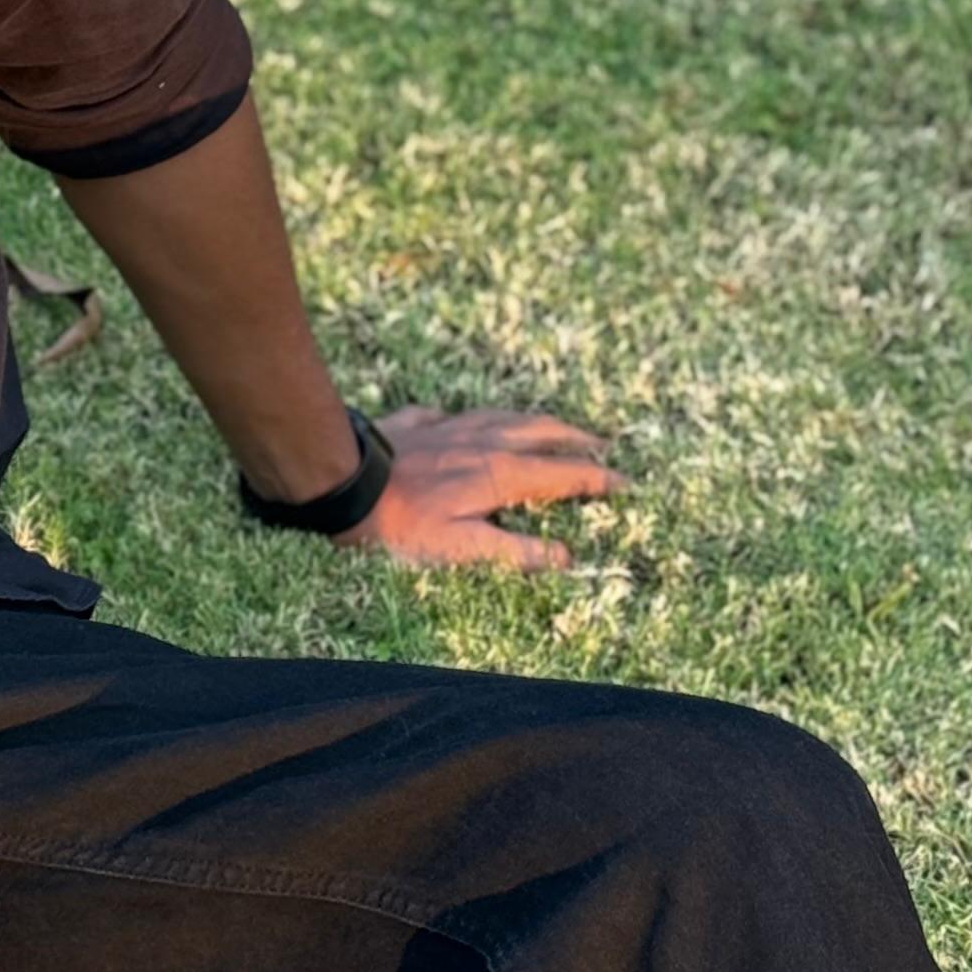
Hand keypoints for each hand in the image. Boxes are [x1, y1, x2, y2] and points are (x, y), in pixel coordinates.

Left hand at [348, 410, 621, 573]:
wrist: (344, 481)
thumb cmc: (401, 525)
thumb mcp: (463, 549)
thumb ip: (516, 552)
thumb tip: (566, 557)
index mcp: (501, 474)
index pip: (563, 474)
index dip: (597, 479)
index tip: (627, 483)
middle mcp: (483, 442)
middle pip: (543, 433)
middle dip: (577, 439)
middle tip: (601, 445)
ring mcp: (450, 427)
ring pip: (506, 416)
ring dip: (536, 421)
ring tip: (553, 426)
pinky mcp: (417, 422)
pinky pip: (453, 414)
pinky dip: (473, 418)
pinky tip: (468, 420)